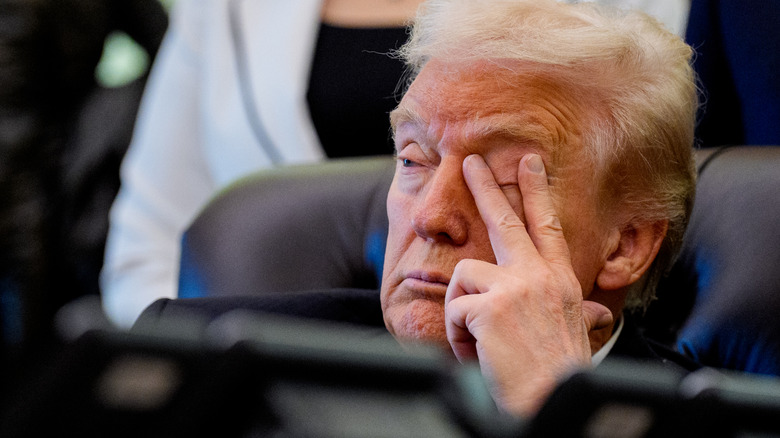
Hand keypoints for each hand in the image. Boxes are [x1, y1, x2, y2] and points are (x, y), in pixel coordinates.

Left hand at [444, 154, 612, 415]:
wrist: (552, 400)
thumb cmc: (559, 373)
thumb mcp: (577, 335)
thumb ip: (584, 316)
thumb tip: (602, 317)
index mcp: (561, 281)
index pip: (548, 226)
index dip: (537, 192)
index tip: (530, 164)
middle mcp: (541, 276)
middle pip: (507, 220)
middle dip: (487, 186)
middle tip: (470, 162)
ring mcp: (516, 287)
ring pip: (464, 274)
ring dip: (461, 312)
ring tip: (479, 342)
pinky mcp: (490, 306)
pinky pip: (453, 310)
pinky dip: (457, 337)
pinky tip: (477, 354)